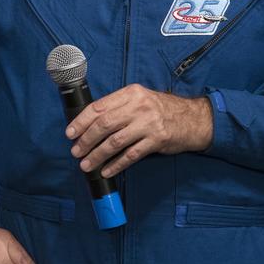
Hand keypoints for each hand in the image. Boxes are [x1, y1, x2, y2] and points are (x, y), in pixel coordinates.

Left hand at [66, 84, 212, 177]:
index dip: (82, 121)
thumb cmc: (161, 110)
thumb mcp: (140, 99)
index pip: (100, 106)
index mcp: (131, 93)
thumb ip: (118, 107)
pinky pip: (131, 155)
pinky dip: (116, 165)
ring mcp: (149, 123)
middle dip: (86, 139)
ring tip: (86, 164)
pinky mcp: (157, 140)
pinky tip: (106, 170)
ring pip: (115, 141)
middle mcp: (139, 106)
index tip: (70, 132)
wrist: (192, 118)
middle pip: (105, 124)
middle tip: (76, 150)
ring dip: (97, 155)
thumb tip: (89, 123)